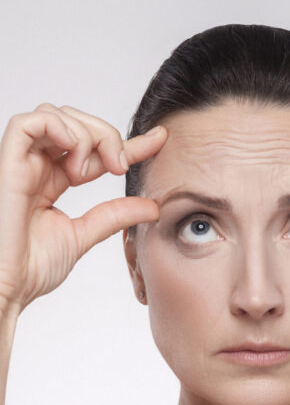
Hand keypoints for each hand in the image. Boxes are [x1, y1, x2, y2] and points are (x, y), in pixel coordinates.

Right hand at [0, 103, 166, 314]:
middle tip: (120, 166)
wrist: (7, 289)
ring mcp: (21, 163)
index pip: (95, 149)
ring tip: (89, 170)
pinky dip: (59, 127)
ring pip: (55, 115)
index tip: (160, 140)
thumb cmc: (30, 267)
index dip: (129, 141)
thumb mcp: (84, 234)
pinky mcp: (7, 165)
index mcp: (53, 180)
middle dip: (107, 136)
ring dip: (86, 135)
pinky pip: (27, 124)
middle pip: (76, 123)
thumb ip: (115, 216)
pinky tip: (74, 153)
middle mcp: (37, 166)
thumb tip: (151, 206)